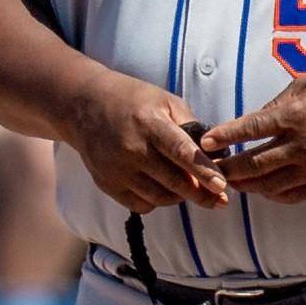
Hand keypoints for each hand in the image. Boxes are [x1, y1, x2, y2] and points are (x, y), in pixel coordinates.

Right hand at [64, 72, 226, 213]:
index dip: (203, 171)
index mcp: (148, 122)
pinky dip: (156, 200)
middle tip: (219, 200)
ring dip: (179, 197)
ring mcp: (117, 169)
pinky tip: (161, 187)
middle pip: (174, 181)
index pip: (181, 152)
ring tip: (189, 188)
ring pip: (160, 197)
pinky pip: (141, 204)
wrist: (84, 106)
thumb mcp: (164, 100)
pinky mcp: (107, 183)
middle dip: (201, 194)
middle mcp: (131, 148)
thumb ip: (189, 126)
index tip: (222, 186)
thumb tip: (215, 155)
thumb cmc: (132, 100)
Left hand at [201, 74, 305, 204]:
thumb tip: (250, 123)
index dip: (224, 137)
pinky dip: (271, 194)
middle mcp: (301, 145)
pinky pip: (291, 196)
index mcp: (294, 116)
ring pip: (269, 185)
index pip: (249, 129)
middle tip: (209, 169)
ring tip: (230, 181)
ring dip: (246, 185)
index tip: (204, 143)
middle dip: (227, 169)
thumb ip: (275, 104)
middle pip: (253, 164)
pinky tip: (261, 188)